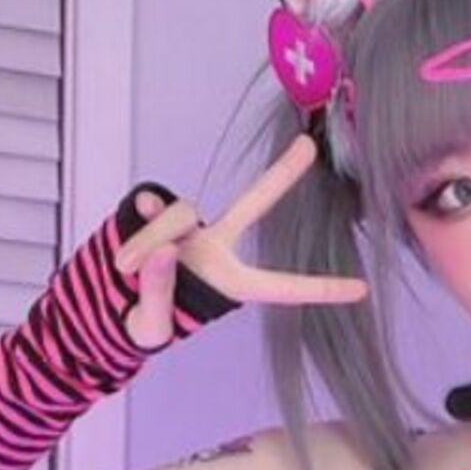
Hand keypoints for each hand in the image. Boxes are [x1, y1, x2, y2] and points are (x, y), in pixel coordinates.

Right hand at [115, 139, 368, 344]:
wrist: (107, 306)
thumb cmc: (142, 324)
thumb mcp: (152, 323)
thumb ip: (158, 288)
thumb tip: (165, 248)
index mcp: (230, 283)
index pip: (282, 286)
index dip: (321, 289)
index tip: (362, 289)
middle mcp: (216, 247)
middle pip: (253, 203)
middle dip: (281, 176)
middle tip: (309, 145)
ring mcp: (187, 226)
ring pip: (177, 217)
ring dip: (146, 246)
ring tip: (126, 272)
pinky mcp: (156, 212)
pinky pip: (151, 210)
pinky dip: (135, 233)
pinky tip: (123, 254)